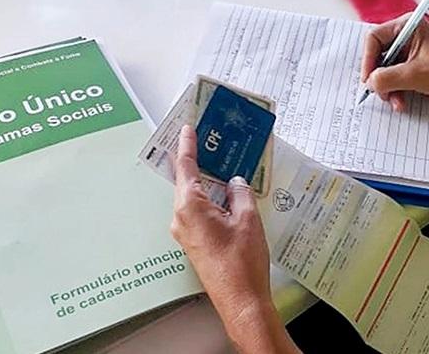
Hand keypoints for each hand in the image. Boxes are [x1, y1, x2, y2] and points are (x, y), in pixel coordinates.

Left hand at [171, 126, 299, 352]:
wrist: (241, 300)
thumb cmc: (242, 263)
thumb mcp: (247, 219)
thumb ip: (240, 193)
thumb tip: (235, 182)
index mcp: (190, 207)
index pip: (186, 167)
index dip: (188, 145)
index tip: (187, 129)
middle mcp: (181, 219)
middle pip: (186, 181)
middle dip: (198, 162)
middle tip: (209, 142)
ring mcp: (186, 233)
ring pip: (193, 198)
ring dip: (206, 183)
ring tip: (223, 166)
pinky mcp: (194, 243)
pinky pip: (198, 213)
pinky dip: (210, 200)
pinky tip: (226, 195)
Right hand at [361, 13, 428, 112]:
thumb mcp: (416, 75)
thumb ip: (387, 77)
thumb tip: (370, 82)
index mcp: (409, 27)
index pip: (375, 38)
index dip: (368, 60)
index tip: (368, 79)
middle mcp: (407, 38)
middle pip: (377, 56)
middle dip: (379, 78)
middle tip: (381, 92)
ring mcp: (409, 54)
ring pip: (383, 71)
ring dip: (387, 89)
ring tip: (396, 101)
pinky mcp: (413, 70)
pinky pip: (393, 81)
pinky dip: (394, 93)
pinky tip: (401, 103)